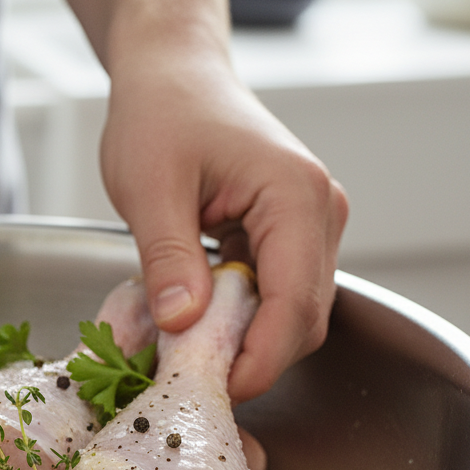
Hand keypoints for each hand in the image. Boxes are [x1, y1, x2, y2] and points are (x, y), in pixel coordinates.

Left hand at [64, 0, 347, 401]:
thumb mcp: (150, 188)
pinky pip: (275, 295)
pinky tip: (196, 323)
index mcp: (296, 196)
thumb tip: (183, 326)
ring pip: (293, 314)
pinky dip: (240, 320)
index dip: (260, 360)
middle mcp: (320, 212)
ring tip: (185, 353)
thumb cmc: (163, 114)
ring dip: (245, 342)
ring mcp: (310, 226)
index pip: (296, 305)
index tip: (215, 391)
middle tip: (190, 382)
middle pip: (304, 320)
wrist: (173, 78)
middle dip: (252, 359)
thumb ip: (169, 259)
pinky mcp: (288, 237)